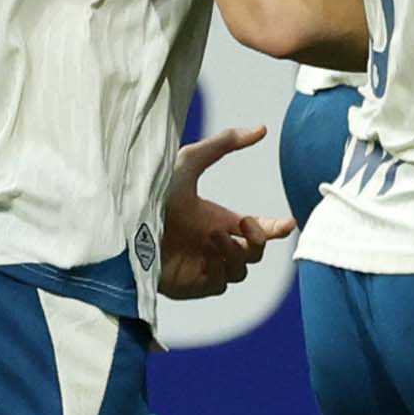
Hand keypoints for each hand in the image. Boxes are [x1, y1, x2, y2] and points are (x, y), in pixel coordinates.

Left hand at [158, 125, 287, 299]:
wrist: (125, 223)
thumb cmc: (152, 191)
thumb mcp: (189, 161)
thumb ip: (224, 144)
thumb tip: (260, 128)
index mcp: (215, 220)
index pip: (255, 231)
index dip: (275, 229)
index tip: (288, 222)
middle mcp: (211, 246)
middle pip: (253, 254)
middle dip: (257, 240)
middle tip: (243, 224)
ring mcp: (202, 267)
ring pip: (240, 271)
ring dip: (235, 253)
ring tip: (214, 237)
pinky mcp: (190, 285)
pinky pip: (221, 284)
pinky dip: (221, 269)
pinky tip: (207, 254)